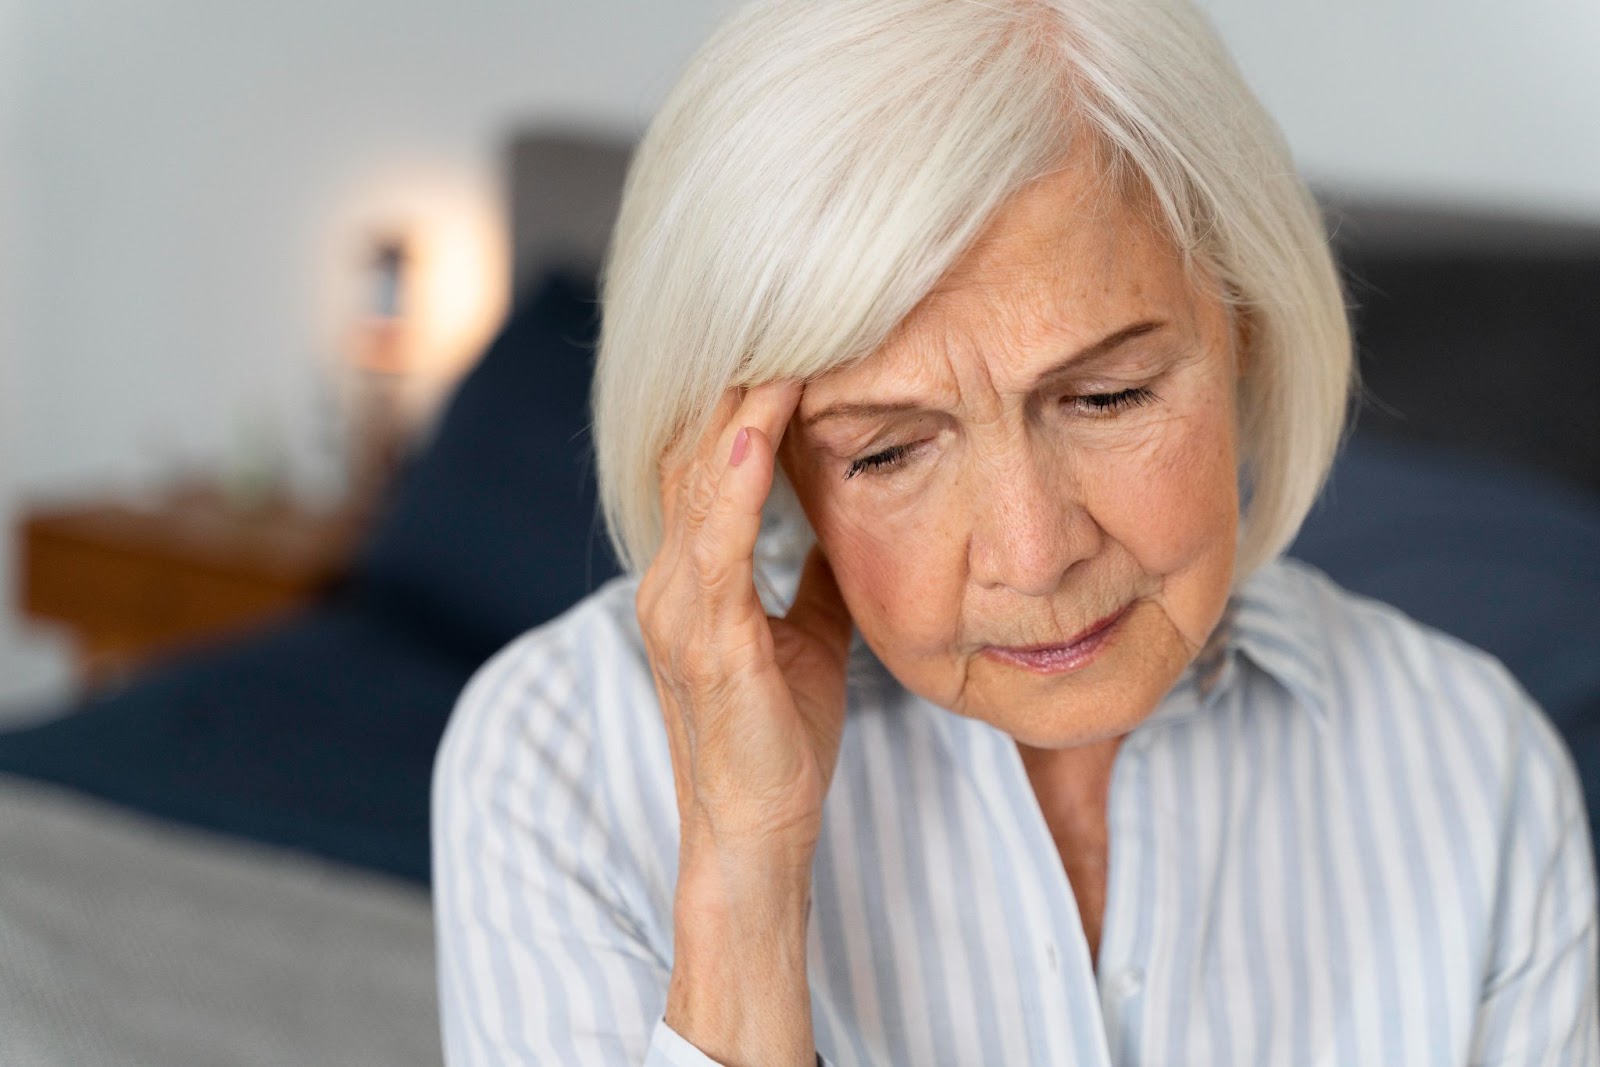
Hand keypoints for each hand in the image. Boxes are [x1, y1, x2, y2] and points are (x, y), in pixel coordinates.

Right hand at [637, 380, 853, 873]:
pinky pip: (716, 543)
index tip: (792, 332)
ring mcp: (679, 606)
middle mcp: (672, 578)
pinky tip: (757, 428)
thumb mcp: (808, 630)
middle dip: (737, 378)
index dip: (744, 395)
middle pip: (695, 451)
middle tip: (783, 303)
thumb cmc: (780, 733)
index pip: (710, 459)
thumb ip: (811, 567)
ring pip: (698, 480)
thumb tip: (846, 509)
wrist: (757, 827)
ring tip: (777, 336)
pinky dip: (735, 480)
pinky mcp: (705, 639)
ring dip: (738, 407)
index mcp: (694, 574)